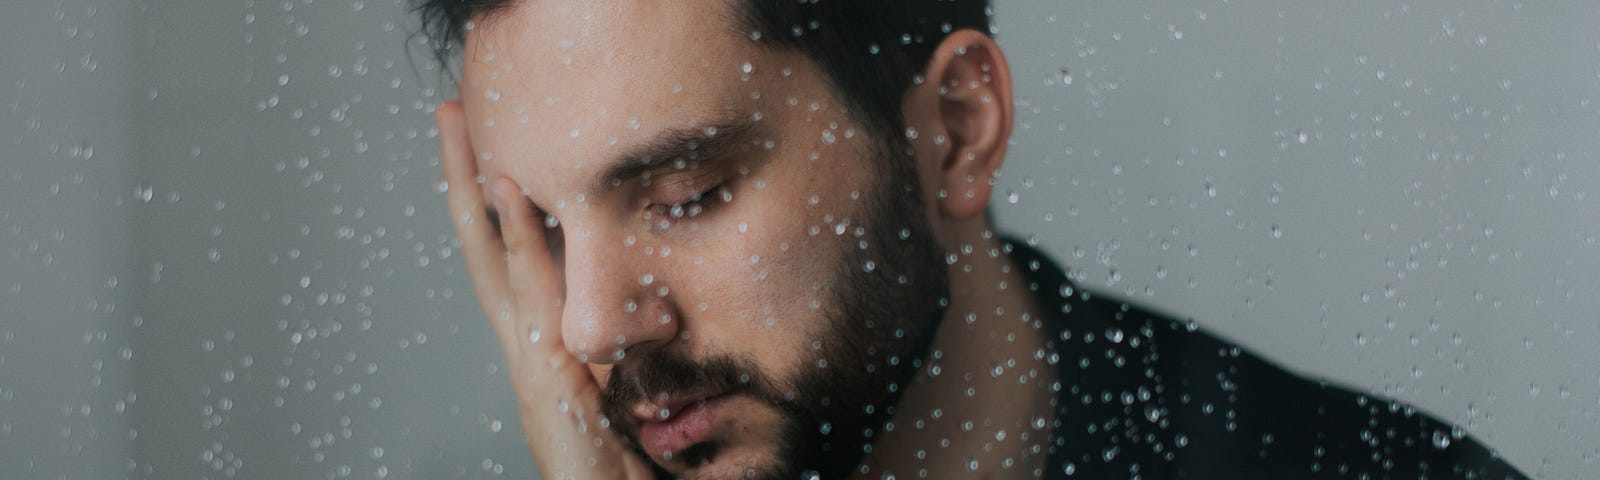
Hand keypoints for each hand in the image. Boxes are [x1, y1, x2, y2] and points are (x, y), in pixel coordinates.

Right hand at [435, 100, 654, 479]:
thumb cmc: (633, 471)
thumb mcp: (634, 398)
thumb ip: (628, 356)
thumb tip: (648, 314)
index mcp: (550, 353)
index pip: (518, 264)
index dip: (502, 208)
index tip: (499, 147)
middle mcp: (531, 353)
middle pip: (484, 251)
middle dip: (464, 181)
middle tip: (451, 112)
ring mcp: (532, 368)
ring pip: (493, 264)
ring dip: (477, 191)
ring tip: (465, 126)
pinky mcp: (546, 386)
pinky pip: (529, 298)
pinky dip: (514, 242)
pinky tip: (508, 191)